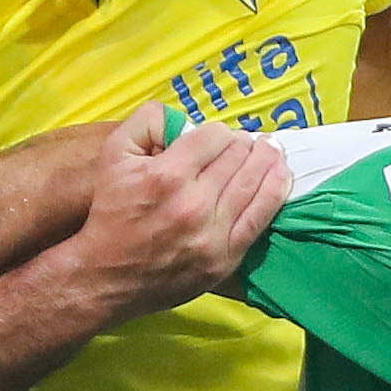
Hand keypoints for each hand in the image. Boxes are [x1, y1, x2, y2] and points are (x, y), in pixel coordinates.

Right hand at [59, 110, 290, 314]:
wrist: (108, 276)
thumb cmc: (112, 213)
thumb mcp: (113, 156)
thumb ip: (146, 122)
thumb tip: (181, 114)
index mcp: (166, 175)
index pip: (214, 136)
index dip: (217, 133)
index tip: (215, 139)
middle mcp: (193, 203)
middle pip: (238, 156)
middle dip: (243, 144)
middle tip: (247, 142)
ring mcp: (212, 234)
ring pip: (254, 183)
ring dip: (267, 160)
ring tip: (272, 149)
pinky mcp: (225, 258)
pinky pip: (260, 218)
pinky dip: (276, 192)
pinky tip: (282, 176)